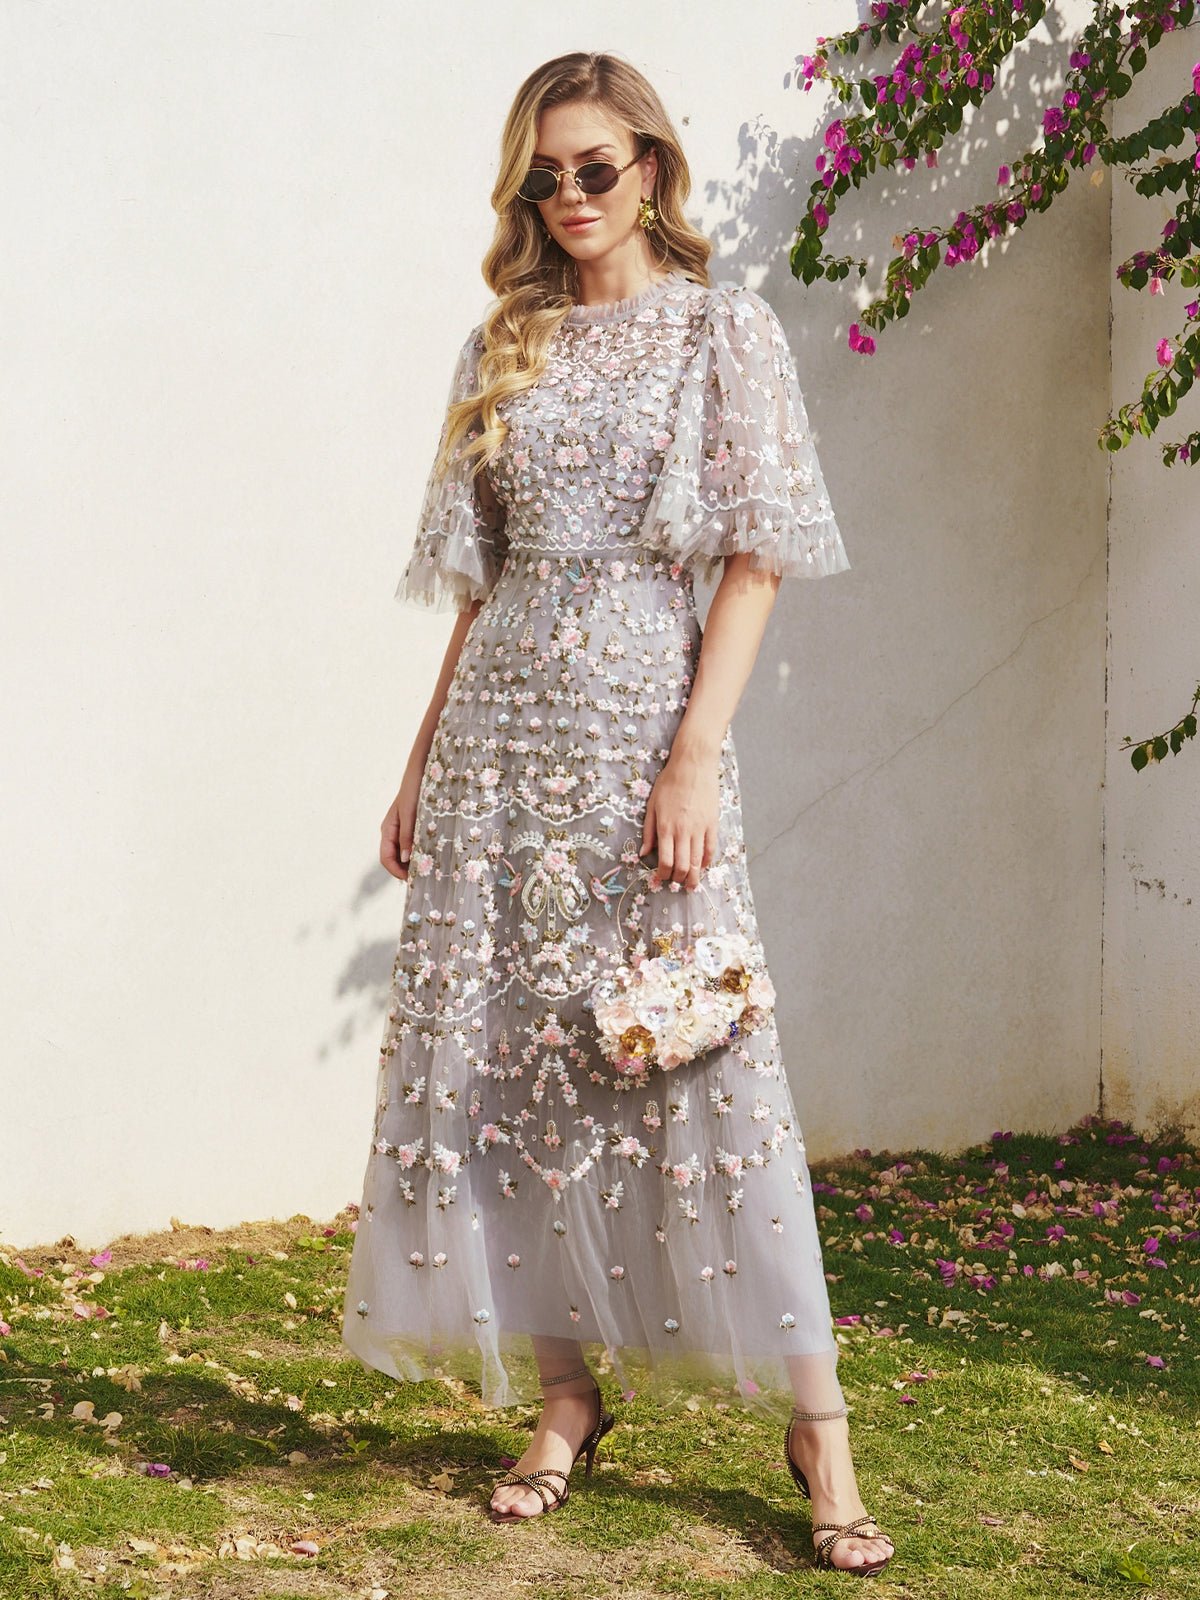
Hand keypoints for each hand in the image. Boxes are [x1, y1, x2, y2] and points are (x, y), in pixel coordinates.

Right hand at [380, 755, 425, 880]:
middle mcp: (394, 831)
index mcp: (388, 829)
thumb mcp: (410, 813)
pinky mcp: (415, 825)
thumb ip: (408, 835)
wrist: (422, 770)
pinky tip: (434, 855)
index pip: (386, 858)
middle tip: (425, 878)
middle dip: (407, 870)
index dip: (396, 872)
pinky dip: (422, 852)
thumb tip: (406, 859)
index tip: (412, 880)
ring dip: (416, 862)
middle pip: (396, 858)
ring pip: (406, 852)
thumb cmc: (414, 789)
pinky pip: (415, 844)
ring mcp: (404, 829)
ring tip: (431, 869)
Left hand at [640, 750, 719, 889]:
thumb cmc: (669, 783)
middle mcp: (683, 831)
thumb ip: (648, 831)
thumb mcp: (652, 805)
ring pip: (698, 862)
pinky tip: (703, 866)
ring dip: (694, 876)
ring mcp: (700, 829)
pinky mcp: (712, 824)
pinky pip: (711, 849)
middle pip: (683, 866)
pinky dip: (707, 861)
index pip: (666, 861)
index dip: (663, 875)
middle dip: (679, 880)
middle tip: (676, 884)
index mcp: (665, 827)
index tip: (660, 879)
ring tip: (691, 884)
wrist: (693, 765)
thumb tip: (644, 853)